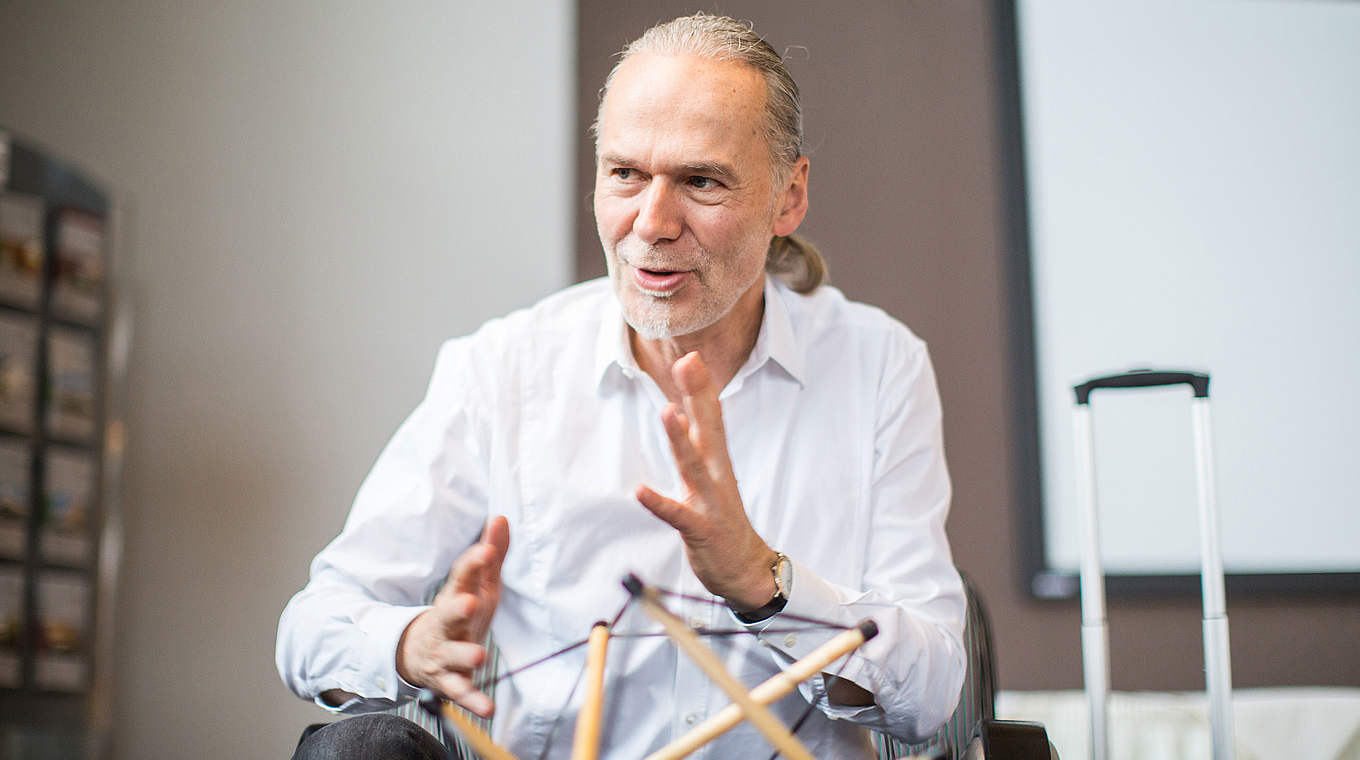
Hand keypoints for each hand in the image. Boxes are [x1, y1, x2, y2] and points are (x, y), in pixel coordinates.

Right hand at [396, 516, 508, 717]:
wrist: (419, 653)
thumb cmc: (458, 613)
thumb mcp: (475, 584)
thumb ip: (490, 554)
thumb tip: (502, 517)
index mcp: (456, 597)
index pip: (462, 578)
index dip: (473, 564)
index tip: (485, 550)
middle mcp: (446, 625)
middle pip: (449, 614)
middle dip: (458, 608)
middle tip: (470, 602)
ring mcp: (444, 653)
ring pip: (452, 655)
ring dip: (464, 656)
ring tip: (479, 656)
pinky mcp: (448, 681)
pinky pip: (461, 692)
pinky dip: (473, 701)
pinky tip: (488, 709)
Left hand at [636, 352, 776, 610]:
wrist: (745, 570)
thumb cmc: (722, 521)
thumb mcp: (711, 478)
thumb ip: (698, 445)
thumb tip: (681, 411)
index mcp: (717, 463)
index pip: (711, 417)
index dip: (700, 387)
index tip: (691, 356)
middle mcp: (717, 476)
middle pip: (708, 429)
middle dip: (697, 395)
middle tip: (688, 361)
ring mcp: (711, 503)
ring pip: (693, 465)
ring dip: (680, 439)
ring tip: (668, 412)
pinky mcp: (701, 530)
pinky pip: (678, 515)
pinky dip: (659, 503)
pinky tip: (640, 491)